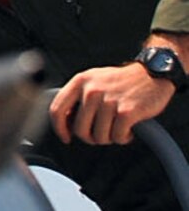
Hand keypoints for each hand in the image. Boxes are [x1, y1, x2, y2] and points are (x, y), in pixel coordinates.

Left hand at [48, 63, 174, 145]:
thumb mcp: (94, 80)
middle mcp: (91, 90)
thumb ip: (77, 97)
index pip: (57, 110)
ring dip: (109, 138)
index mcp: (80, 81)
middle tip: (102, 134)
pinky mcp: (126, 111)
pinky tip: (128, 130)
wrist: (153, 73)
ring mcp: (109, 100)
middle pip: (79, 129)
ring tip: (118, 128)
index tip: (67, 138)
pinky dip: (123, 138)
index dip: (60, 129)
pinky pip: (117, 137)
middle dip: (91, 137)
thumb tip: (64, 122)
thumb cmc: (122, 81)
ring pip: (99, 137)